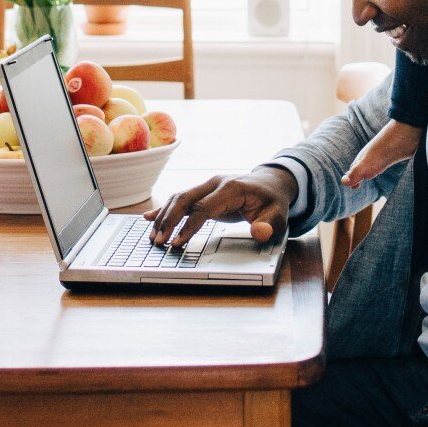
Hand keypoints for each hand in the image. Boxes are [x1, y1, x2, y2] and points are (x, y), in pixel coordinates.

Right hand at [146, 168, 295, 248]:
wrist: (271, 184)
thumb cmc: (273, 202)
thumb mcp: (278, 216)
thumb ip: (269, 225)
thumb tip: (259, 232)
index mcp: (230, 189)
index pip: (203, 208)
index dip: (188, 226)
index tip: (177, 243)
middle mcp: (215, 183)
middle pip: (184, 199)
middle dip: (168, 220)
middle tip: (158, 242)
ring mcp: (207, 185)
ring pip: (179, 198)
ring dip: (163, 216)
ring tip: (153, 237)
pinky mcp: (203, 192)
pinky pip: (181, 198)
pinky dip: (165, 208)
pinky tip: (148, 218)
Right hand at [342, 118, 422, 186]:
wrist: (404, 135)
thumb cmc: (383, 150)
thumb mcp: (367, 164)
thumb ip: (356, 173)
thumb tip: (343, 182)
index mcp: (363, 159)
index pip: (353, 170)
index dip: (352, 178)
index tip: (353, 188)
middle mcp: (371, 157)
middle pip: (362, 167)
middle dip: (358, 175)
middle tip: (356, 185)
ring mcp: (382, 155)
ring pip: (373, 164)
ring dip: (369, 171)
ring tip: (368, 177)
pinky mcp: (394, 154)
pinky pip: (385, 162)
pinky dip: (382, 167)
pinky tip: (385, 166)